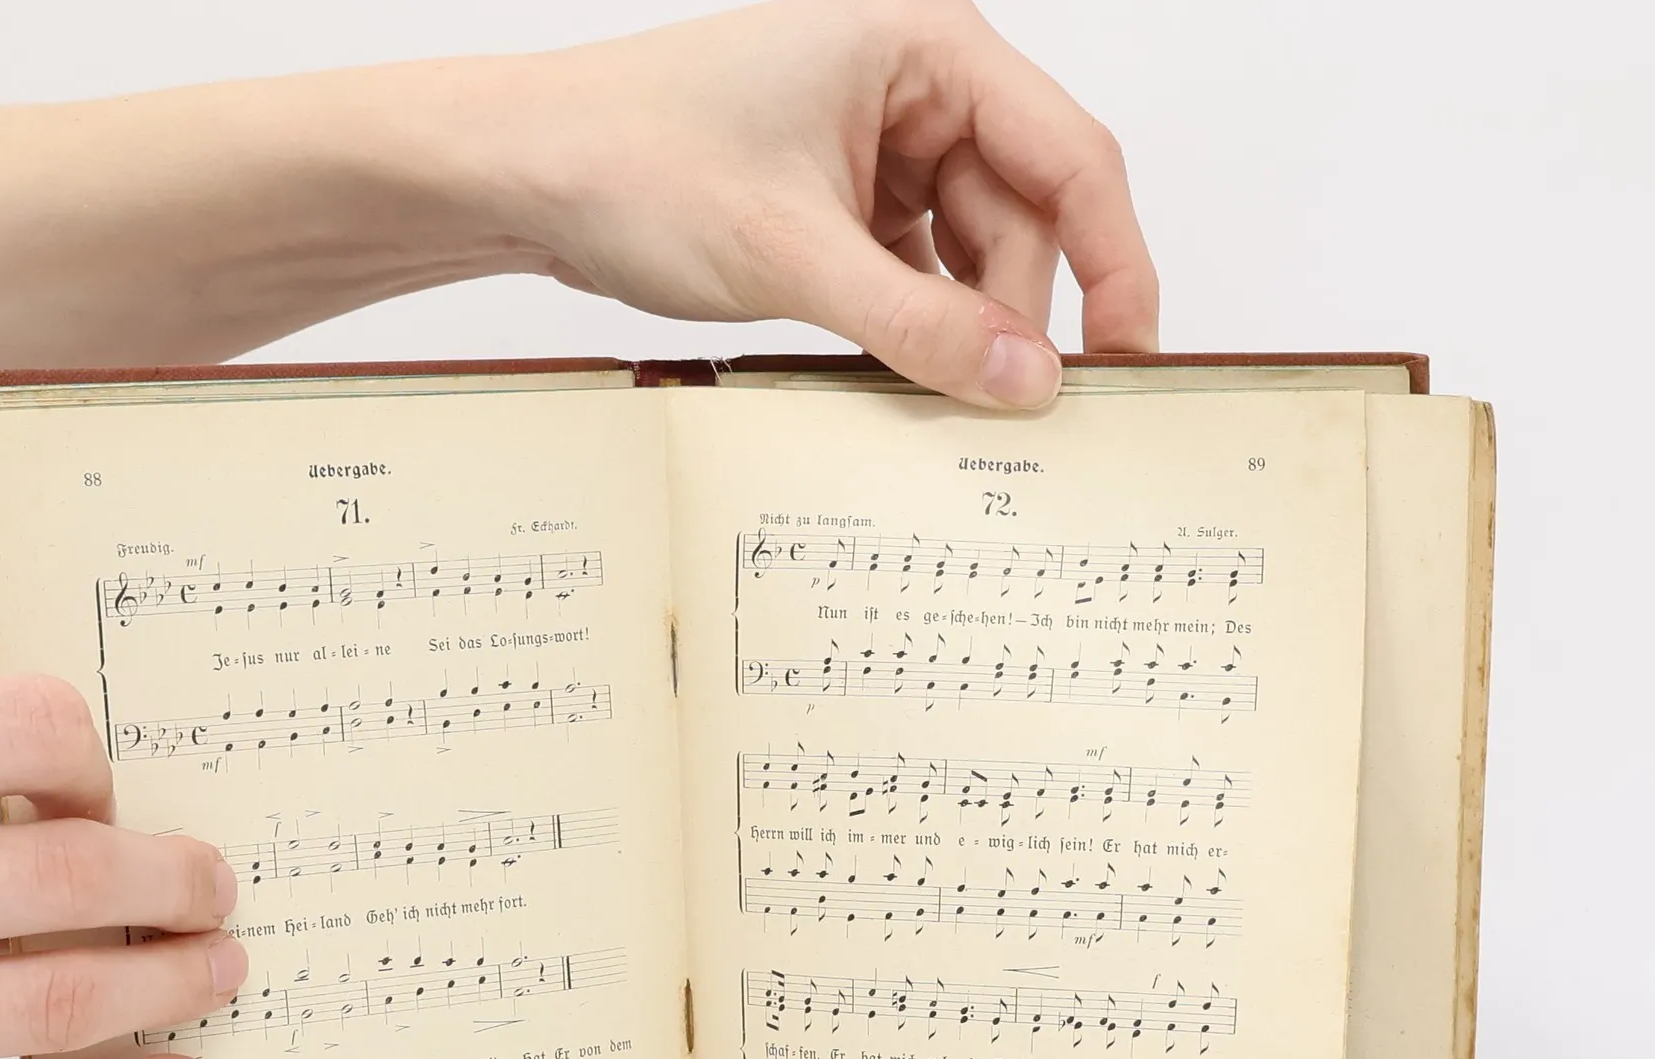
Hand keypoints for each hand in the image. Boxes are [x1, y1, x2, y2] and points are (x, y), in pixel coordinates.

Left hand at [488, 0, 1156, 406]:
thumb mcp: (792, 254)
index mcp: (925, 49)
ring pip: (970, 260)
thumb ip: (919, 325)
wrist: (524, 177)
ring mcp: (878, 151)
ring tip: (937, 399)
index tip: (1130, 359)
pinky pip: (915, 279)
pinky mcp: (842, 207)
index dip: (1115, 264)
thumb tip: (1028, 385)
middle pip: (1023, 221)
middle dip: (1014, 317)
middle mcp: (915, 91)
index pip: (1070, 158)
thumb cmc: (633, 162)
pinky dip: (914, 332)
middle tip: (1003, 413)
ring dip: (960, 332)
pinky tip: (901, 380)